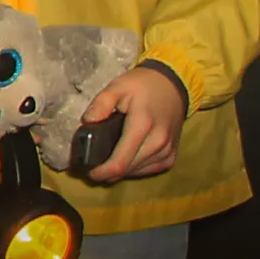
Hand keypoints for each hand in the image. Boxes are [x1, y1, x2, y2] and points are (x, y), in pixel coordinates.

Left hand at [83, 68, 184, 182]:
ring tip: (105, 161)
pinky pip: (149, 169)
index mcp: (143, 126)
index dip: (102, 172)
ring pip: (138, 172)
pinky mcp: (171, 156)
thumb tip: (87, 122)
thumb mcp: (117, 87)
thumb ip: (101, 104)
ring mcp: (167, 151)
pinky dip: (135, 168)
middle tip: (92, 164)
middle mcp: (158, 143)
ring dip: (121, 171)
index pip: (120, 162)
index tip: (88, 172)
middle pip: (128, 169)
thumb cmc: (141, 86)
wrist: (172, 85)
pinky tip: (125, 159)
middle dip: (107, 172)